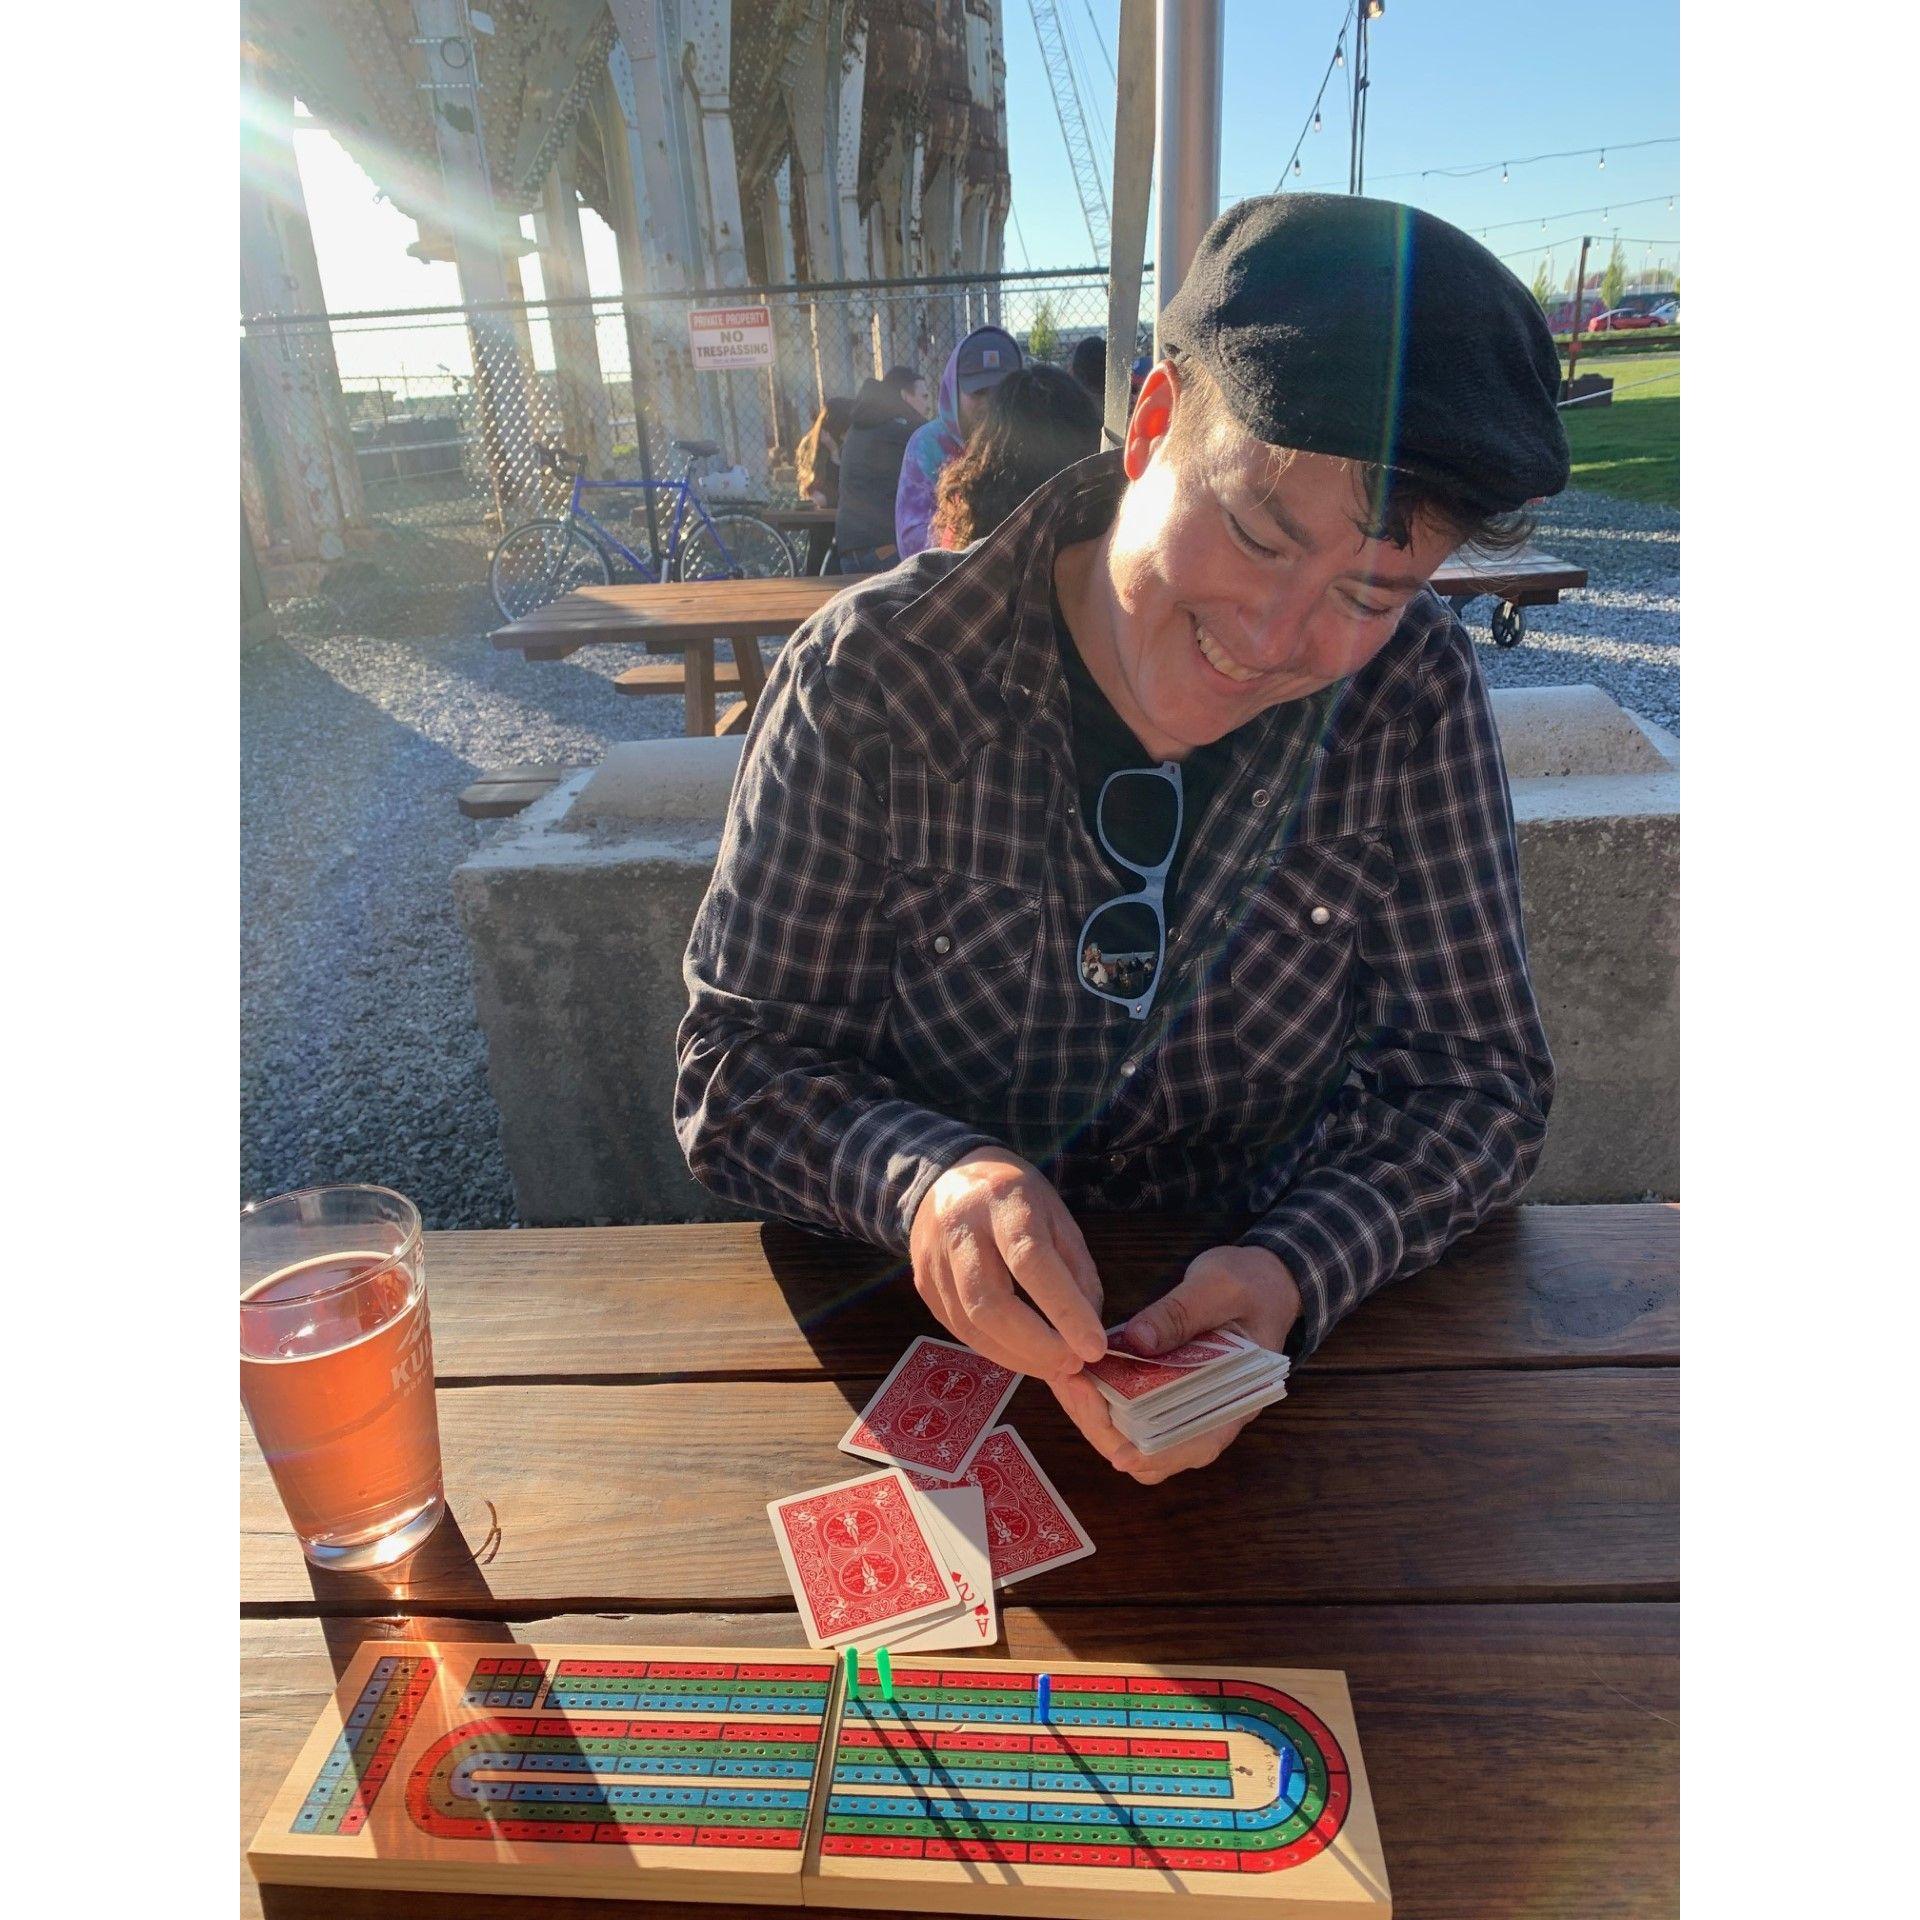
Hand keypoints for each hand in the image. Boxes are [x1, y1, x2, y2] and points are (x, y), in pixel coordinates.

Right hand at [909, 1149, 1107, 1380]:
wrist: (946, 1176)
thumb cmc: (1013, 1196)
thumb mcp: (1056, 1215)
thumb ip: (1077, 1269)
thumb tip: (1086, 1330)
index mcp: (1002, 1202)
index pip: (1030, 1260)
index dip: (1064, 1309)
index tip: (1093, 1347)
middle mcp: (960, 1230)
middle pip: (990, 1303)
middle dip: (1036, 1346)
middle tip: (1072, 1364)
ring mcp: (933, 1261)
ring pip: (971, 1326)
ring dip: (1018, 1357)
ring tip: (1054, 1366)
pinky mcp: (923, 1286)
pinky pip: (960, 1330)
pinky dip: (996, 1349)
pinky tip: (1023, 1353)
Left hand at [1049, 1244, 1301, 1484]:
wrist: (1263, 1281)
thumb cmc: (1251, 1285)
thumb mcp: (1219, 1287)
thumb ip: (1180, 1313)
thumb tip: (1137, 1342)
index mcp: (1236, 1400)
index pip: (1195, 1446)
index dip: (1154, 1455)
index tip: (1115, 1450)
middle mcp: (1210, 1416)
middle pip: (1155, 1452)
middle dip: (1109, 1430)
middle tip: (1074, 1387)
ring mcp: (1185, 1407)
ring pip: (1135, 1438)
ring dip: (1099, 1418)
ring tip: (1069, 1380)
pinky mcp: (1165, 1391)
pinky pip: (1130, 1412)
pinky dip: (1103, 1402)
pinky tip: (1080, 1374)